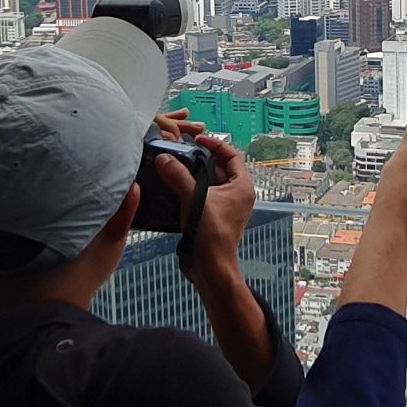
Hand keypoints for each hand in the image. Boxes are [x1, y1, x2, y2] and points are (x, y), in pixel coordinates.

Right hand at [153, 119, 254, 279]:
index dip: (215, 144)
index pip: (232, 155)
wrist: (210, 267)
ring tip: (174, 167)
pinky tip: (174, 187)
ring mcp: (226, 207)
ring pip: (209, 182)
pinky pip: (203, 195)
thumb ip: (178, 176)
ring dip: (193, 174)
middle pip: (219, 167)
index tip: (197, 139)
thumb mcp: (194, 199)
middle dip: (200, 159)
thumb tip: (164, 159)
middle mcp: (237, 195)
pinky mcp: (214, 216)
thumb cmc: (211, 235)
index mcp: (242, 187)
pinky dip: (191, 189)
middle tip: (181, 152)